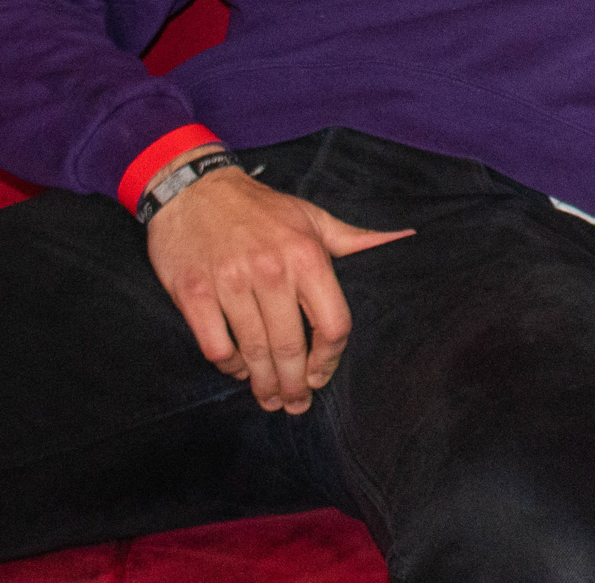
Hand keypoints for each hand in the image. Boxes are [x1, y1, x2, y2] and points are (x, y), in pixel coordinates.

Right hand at [146, 165, 410, 413]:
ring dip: (262, 383)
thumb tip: (401, 238)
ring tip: (268, 397)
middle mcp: (271, 270)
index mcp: (306, 255)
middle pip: (291, 347)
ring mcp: (230, 282)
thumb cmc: (259, 208)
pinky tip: (237, 368)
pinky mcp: (194, 292)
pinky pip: (216, 346)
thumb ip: (353, 238)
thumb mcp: (311, 217)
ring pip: (254, 352)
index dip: (329, 360)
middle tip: (294, 405)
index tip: (320, 377)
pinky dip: (229, 365)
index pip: (332, 324)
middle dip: (294, 386)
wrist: (193, 188)